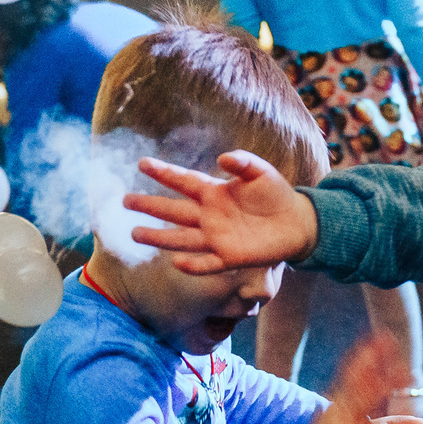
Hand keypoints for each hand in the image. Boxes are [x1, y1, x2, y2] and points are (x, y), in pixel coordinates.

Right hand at [127, 150, 319, 274]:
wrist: (297, 223)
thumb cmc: (276, 194)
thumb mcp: (261, 172)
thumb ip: (243, 162)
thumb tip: (223, 158)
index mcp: (214, 193)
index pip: (183, 181)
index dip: (163, 172)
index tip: (142, 163)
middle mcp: (209, 216)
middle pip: (173, 210)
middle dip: (150, 205)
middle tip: (125, 201)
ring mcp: (217, 238)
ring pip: (182, 238)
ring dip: (159, 236)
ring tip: (135, 233)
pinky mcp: (229, 257)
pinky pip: (207, 263)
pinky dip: (193, 265)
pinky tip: (176, 262)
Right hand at [293, 335, 422, 423]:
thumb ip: (337, 414)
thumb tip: (336, 405)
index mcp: (335, 405)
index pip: (350, 372)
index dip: (365, 354)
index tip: (378, 335)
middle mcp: (340, 410)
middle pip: (361, 378)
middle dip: (377, 358)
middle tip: (391, 337)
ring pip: (371, 400)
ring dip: (389, 383)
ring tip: (408, 371)